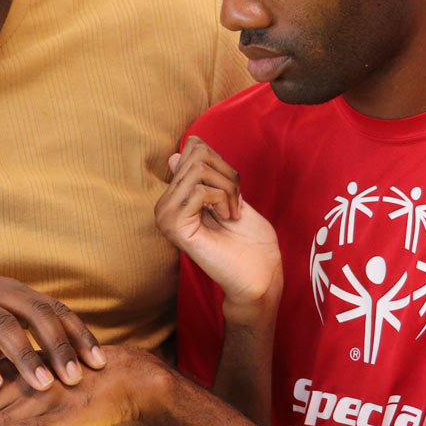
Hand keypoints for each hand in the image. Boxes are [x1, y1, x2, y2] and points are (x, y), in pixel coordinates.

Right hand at [0, 275, 105, 392]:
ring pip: (1, 326)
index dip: (77, 335)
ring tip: (44, 383)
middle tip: (76, 376)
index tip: (99, 362)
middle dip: (58, 346)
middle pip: (33, 313)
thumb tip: (62, 365)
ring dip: (25, 356)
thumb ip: (20, 340)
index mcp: (9, 291)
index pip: (53, 309)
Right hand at [155, 136, 280, 313]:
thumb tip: (176, 156)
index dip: (222, 163)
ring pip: (199, 169)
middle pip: (197, 155)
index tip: (232, 191)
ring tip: (232, 212)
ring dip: (228, 188)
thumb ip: (207, 176)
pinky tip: (227, 217)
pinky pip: (200, 190)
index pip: (193, 150)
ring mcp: (166, 216)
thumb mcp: (230, 196)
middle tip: (236, 203)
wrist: (260, 275)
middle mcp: (165, 206)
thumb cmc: (250, 241)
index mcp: (177, 198)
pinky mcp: (174, 226)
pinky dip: (222, 198)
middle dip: (227, 174)